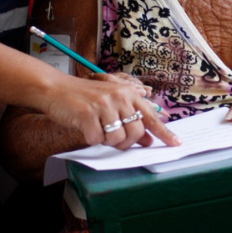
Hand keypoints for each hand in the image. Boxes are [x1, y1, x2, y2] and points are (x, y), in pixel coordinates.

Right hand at [41, 72, 180, 149]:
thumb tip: (148, 140)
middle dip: (126, 143)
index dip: (164, 132)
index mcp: (127, 93)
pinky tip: (85, 127)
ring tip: (97, 129)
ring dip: (107, 141)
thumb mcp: (110, 104)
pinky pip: (97, 139)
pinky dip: (90, 139)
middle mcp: (119, 97)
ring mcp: (103, 105)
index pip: (150, 117)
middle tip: (114, 141)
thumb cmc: (83, 98)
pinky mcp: (88, 114)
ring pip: (117, 139)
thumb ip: (129, 120)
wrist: (55, 88)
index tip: (176, 143)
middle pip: (135, 133)